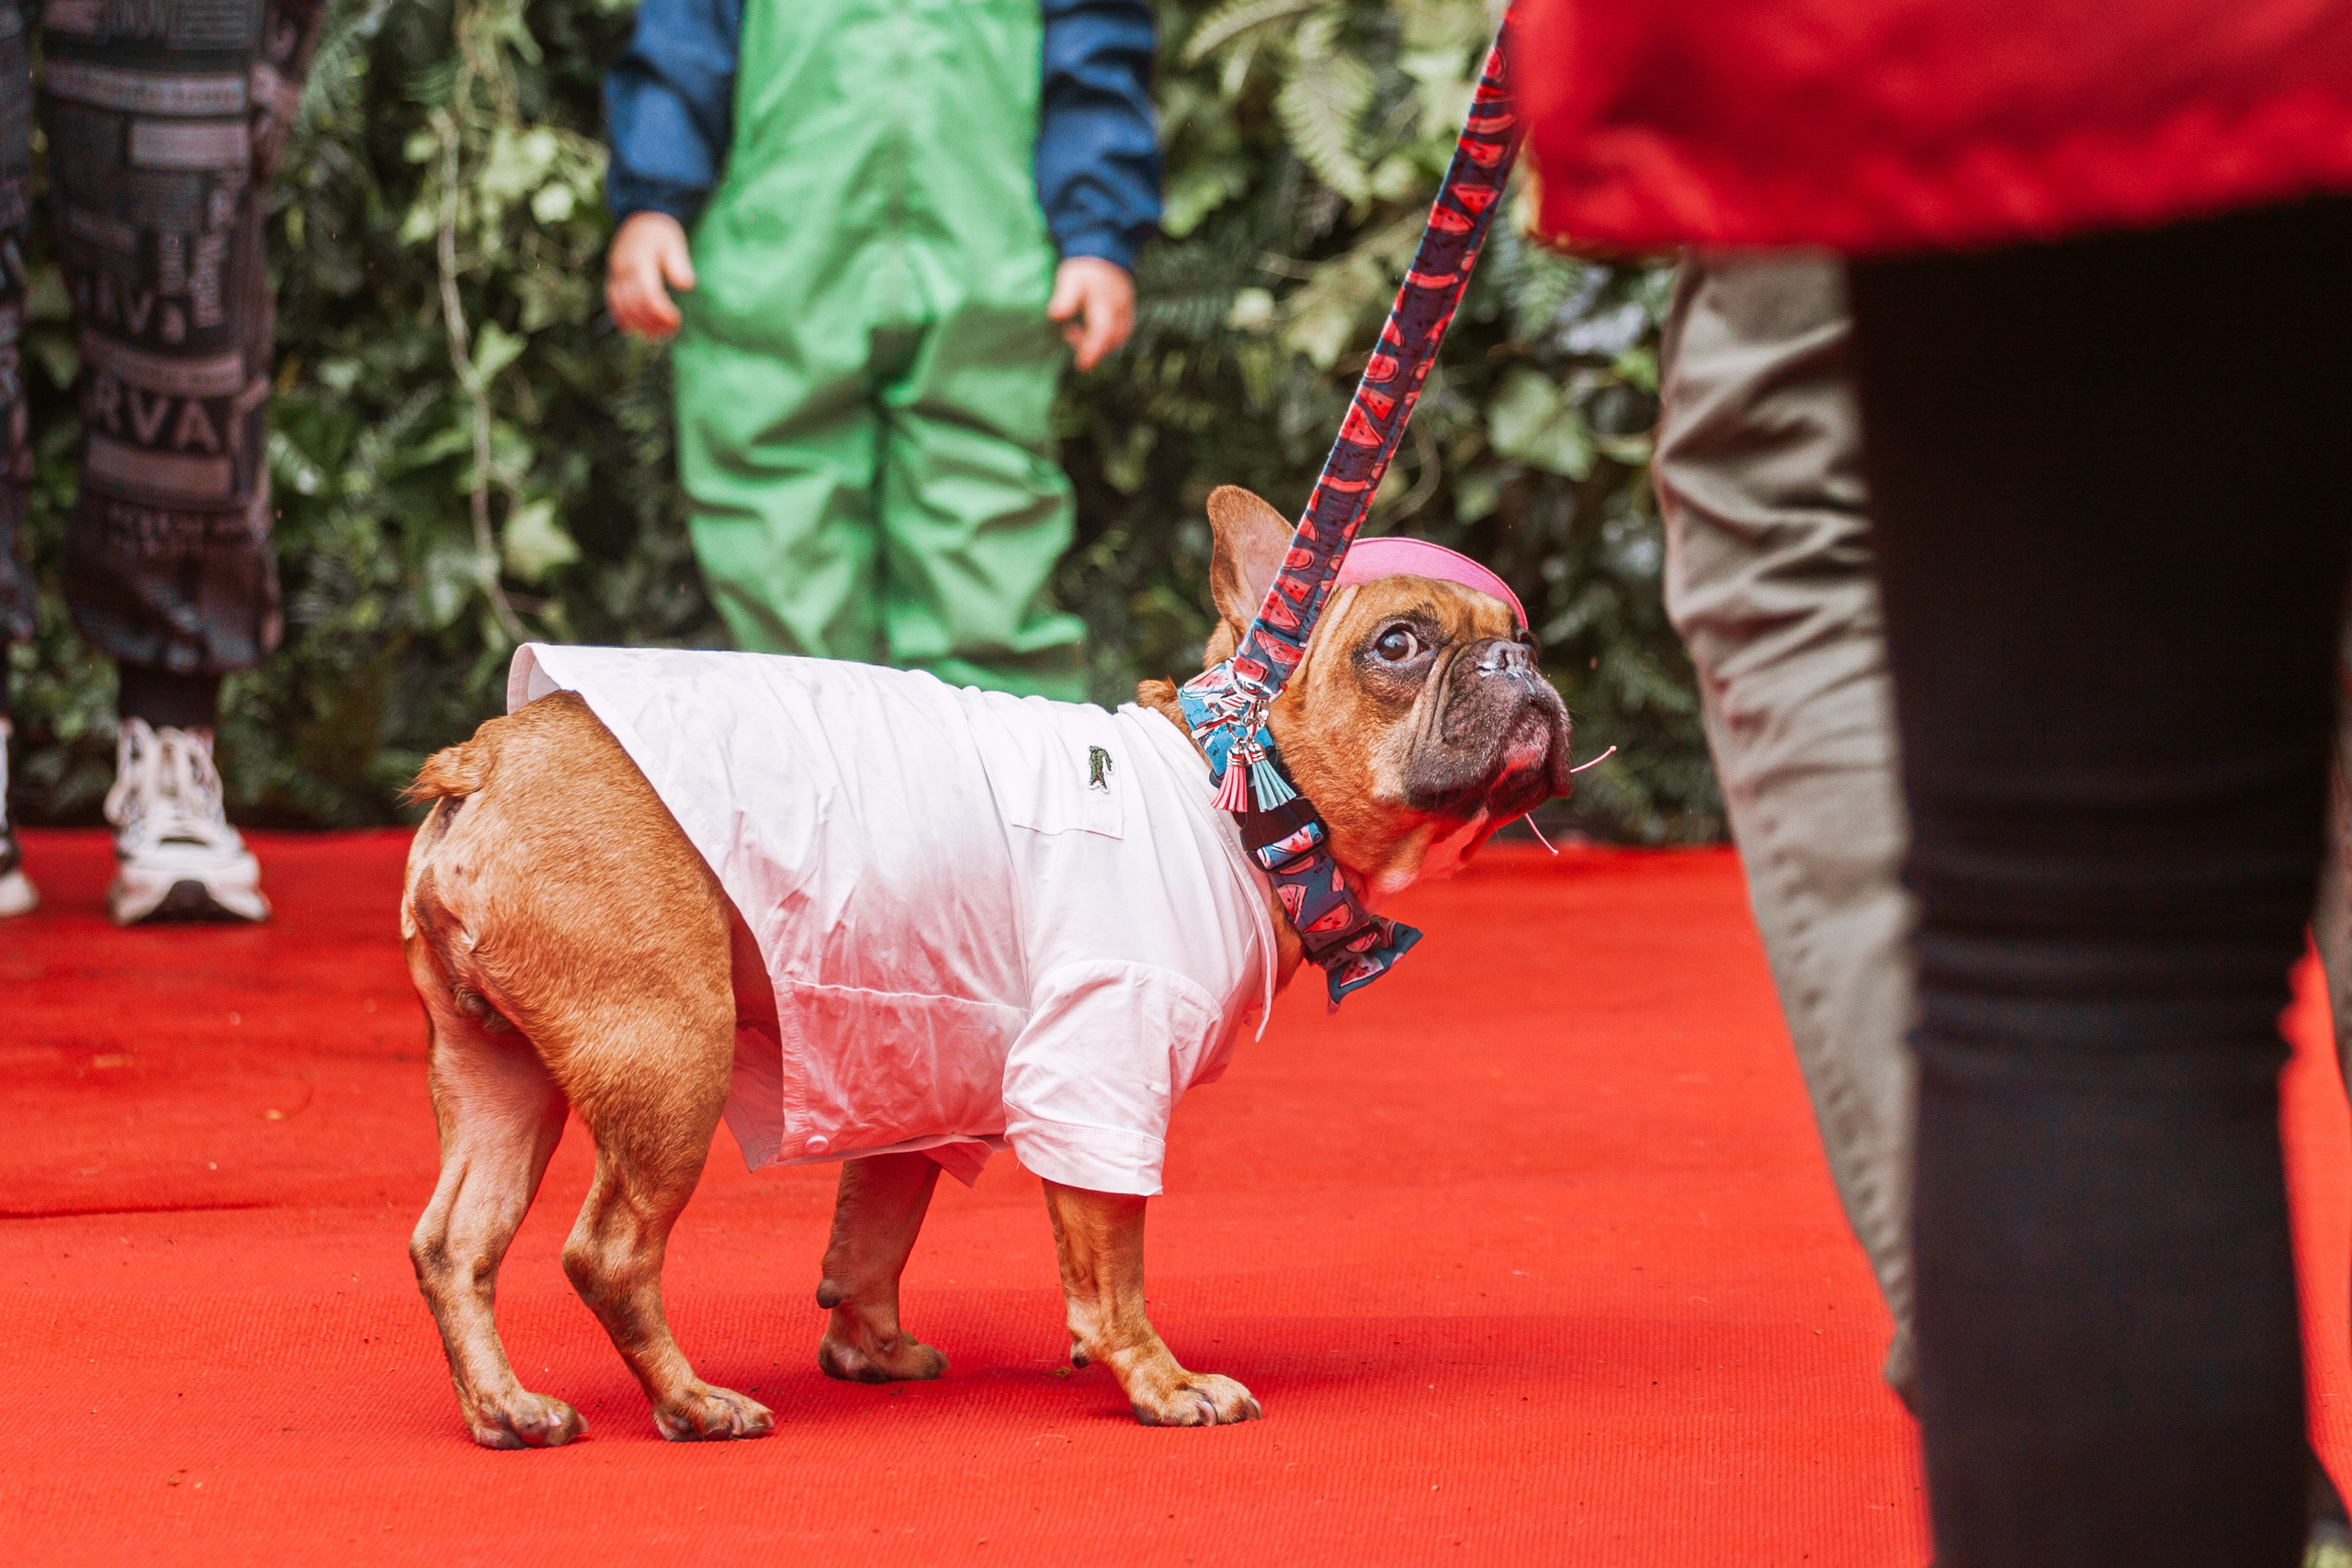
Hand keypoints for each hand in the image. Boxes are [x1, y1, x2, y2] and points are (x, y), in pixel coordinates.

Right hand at [606, 211, 696, 339]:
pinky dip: (619, 315)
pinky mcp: (613, 276)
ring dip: (637, 323)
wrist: (641, 218)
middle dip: (652, 321)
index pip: (648, 293)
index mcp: (640, 259)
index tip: (675, 321)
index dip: (661, 311)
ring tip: (654, 337)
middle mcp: (624, 267)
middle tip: (669, 332)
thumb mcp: (674, 242)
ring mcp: (616, 272)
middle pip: (634, 302)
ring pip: (621, 304)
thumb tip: (686, 286)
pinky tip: (630, 330)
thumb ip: (679, 264)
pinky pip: (612, 299)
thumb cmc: (661, 233)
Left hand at [1048, 256, 1135, 371]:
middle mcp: (1120, 309)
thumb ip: (1065, 298)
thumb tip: (1056, 315)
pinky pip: (1122, 332)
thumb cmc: (1083, 268)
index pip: (1102, 332)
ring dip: (1099, 343)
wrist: (1104, 251)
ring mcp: (1127, 310)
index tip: (1081, 365)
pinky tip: (1090, 329)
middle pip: (1112, 340)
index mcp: (1105, 302)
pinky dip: (1107, 338)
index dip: (1092, 351)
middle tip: (1069, 335)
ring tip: (1076, 330)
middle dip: (1092, 348)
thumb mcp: (1070, 278)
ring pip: (1118, 338)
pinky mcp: (1128, 311)